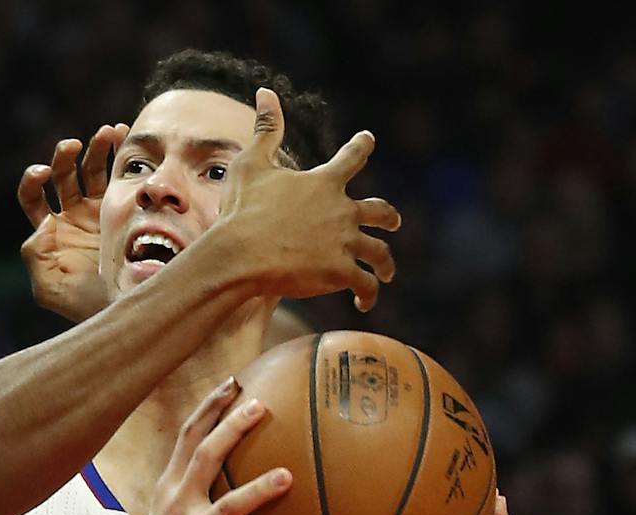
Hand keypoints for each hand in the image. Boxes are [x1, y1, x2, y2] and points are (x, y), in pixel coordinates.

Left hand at [17, 123, 127, 323]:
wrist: (126, 307)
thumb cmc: (84, 305)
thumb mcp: (50, 290)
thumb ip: (35, 259)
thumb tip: (40, 227)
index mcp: (50, 231)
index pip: (32, 196)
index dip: (33, 180)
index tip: (43, 173)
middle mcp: (72, 216)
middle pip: (62, 175)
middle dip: (64, 156)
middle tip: (74, 146)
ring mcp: (99, 210)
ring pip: (92, 169)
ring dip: (97, 147)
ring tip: (110, 133)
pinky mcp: (125, 208)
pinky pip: (120, 176)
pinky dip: (121, 154)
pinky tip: (125, 138)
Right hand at [86, 378, 312, 514]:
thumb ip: (190, 491)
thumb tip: (227, 469)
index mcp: (171, 489)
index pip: (188, 437)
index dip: (210, 407)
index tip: (234, 382)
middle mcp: (177, 506)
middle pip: (204, 457)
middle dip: (231, 428)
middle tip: (261, 406)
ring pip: (226, 508)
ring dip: (256, 491)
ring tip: (286, 476)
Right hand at [204, 88, 402, 311]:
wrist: (241, 254)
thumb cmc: (242, 210)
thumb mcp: (252, 164)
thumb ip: (266, 129)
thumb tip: (266, 92)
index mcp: (324, 182)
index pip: (352, 156)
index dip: (361, 146)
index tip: (368, 140)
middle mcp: (342, 211)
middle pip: (380, 211)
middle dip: (389, 217)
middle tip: (394, 221)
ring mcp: (343, 243)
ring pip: (379, 252)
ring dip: (386, 263)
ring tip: (387, 273)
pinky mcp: (339, 272)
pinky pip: (364, 284)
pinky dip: (369, 293)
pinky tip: (366, 302)